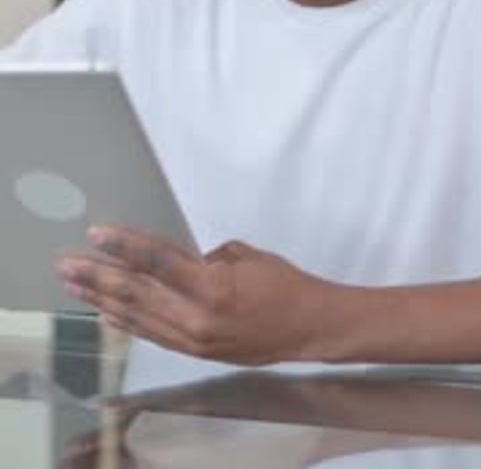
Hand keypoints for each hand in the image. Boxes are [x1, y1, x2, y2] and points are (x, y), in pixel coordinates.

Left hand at [58, 226, 328, 365]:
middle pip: (137, 293)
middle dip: (98, 277)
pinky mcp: (195, 352)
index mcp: (211, 287)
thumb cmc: (282, 283)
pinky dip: (126, 324)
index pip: (157, 261)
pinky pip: (153, 335)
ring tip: (74, 288)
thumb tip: (176, 261)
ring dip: (103, 301)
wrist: (309, 328)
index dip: (123, 246)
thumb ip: (203, 258)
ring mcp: (193, 340)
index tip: (96, 233)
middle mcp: (196, 318)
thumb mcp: (244, 255)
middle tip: (67, 264)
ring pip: (138, 318)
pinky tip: (105, 314)